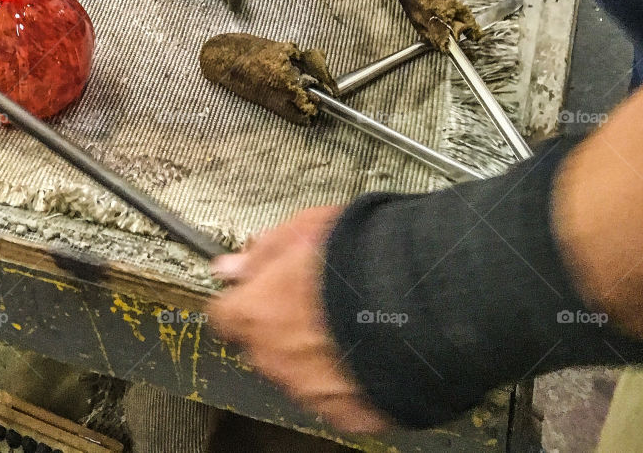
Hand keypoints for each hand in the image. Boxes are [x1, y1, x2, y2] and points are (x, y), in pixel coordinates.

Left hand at [208, 206, 392, 433]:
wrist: (416, 301)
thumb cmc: (359, 261)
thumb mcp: (303, 230)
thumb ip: (262, 252)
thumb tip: (232, 265)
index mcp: (256, 313)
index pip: (225, 314)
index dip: (242, 300)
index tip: (256, 291)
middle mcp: (275, 358)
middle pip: (261, 346)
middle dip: (279, 327)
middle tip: (313, 303)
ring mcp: (310, 390)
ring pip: (297, 373)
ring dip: (312, 353)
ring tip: (346, 324)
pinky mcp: (348, 413)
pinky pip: (336, 397)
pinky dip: (345, 378)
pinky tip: (364, 351)